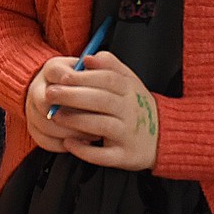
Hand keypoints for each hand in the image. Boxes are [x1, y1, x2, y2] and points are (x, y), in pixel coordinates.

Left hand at [26, 51, 158, 169]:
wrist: (162, 136)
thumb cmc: (135, 105)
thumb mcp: (129, 80)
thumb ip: (109, 65)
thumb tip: (88, 57)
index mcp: (130, 90)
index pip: (107, 79)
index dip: (83, 77)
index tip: (62, 76)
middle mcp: (131, 111)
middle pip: (101, 100)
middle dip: (73, 96)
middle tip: (51, 94)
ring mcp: (128, 134)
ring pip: (102, 126)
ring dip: (76, 121)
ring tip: (55, 116)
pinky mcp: (125, 156)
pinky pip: (104, 155)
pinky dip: (86, 151)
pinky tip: (69, 143)